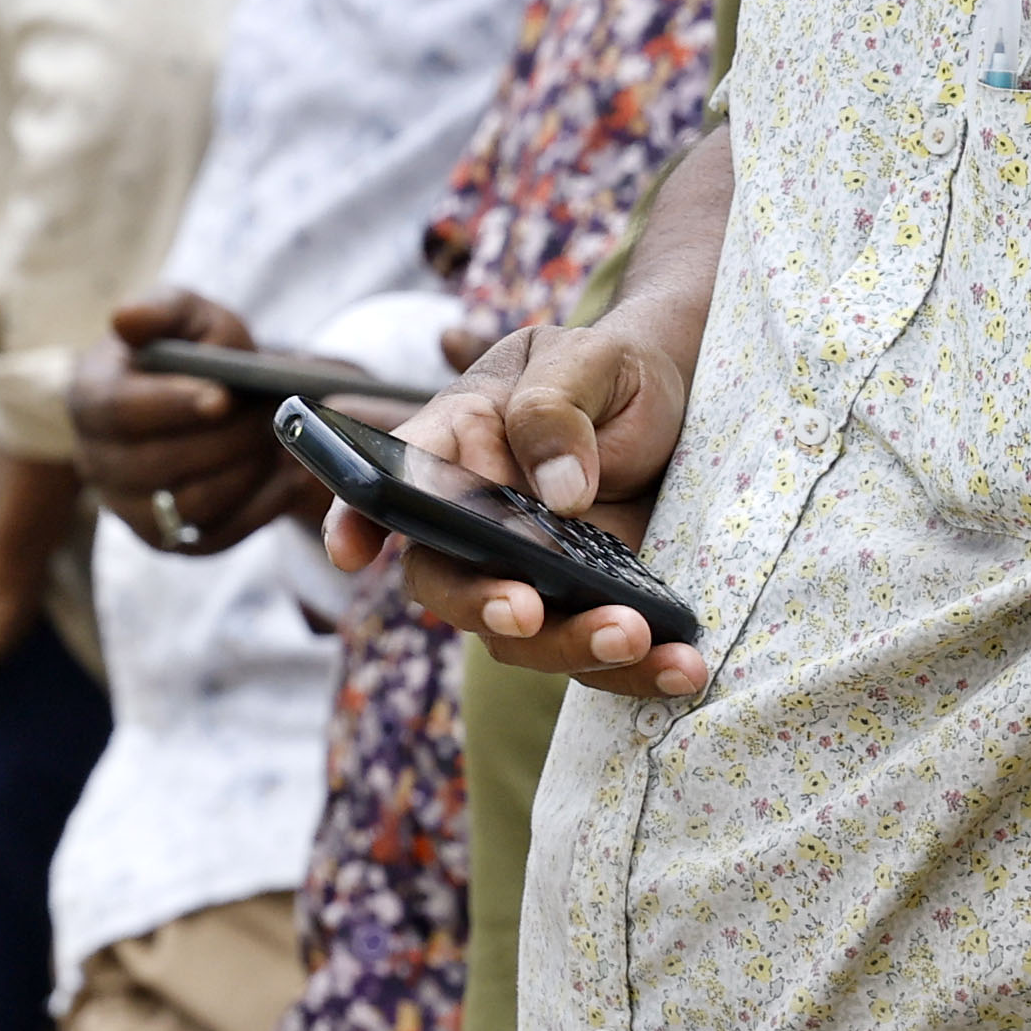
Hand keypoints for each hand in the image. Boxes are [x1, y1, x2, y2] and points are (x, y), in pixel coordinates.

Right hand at [69, 289, 320, 558]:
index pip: (120, 410)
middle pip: (157, 464)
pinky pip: (214, 536)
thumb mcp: (182, 316)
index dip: (173, 405)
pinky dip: (259, 508)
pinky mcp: (166, 538)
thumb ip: (161, 310)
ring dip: (245, 473)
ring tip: (284, 442)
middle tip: (273, 416)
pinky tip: (289, 474)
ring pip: (189, 504)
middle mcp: (96, 460)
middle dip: (224, 440)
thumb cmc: (188, 350)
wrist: (206, 398)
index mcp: (89, 398)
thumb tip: (125, 318)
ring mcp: (127, 507)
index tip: (224, 395)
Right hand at [327, 317, 707, 699]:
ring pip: (519, 635)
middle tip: (525, 613)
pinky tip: (680, 666)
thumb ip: (556, 408)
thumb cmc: (609, 373)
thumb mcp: (589, 360)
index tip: (351, 552)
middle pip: (446, 581)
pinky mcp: (585, 607)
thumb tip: (560, 493)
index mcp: (456, 444)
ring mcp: (529, 572)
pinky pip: (593, 655)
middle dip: (480, 606)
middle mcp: (477, 521)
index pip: (390, 482)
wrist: (678, 405)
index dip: (356, 519)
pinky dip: (636, 671)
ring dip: (570, 646)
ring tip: (635, 634)